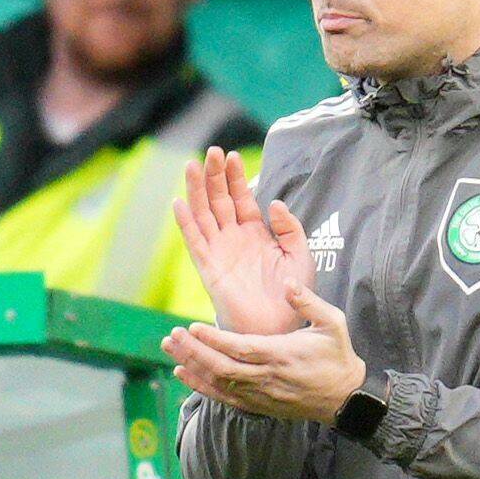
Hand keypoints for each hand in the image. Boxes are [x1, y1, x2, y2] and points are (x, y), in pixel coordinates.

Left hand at [165, 278, 368, 424]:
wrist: (345, 398)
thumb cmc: (338, 356)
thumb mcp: (332, 323)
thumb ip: (308, 301)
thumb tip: (288, 282)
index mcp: (281, 355)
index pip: (240, 348)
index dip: (214, 339)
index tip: (192, 327)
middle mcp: (266, 377)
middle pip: (221, 367)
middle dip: (194, 351)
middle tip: (172, 335)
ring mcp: (260, 394)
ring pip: (218, 382)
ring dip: (192, 365)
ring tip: (169, 347)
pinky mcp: (258, 405)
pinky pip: (223, 397)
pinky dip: (200, 386)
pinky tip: (182, 372)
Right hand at [170, 146, 307, 335]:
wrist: (279, 327)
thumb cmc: (291, 295)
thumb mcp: (299, 255)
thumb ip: (289, 228)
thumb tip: (274, 202)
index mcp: (256, 234)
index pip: (242, 198)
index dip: (237, 178)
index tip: (234, 157)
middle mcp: (234, 239)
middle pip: (220, 200)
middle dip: (216, 176)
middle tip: (214, 151)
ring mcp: (220, 251)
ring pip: (204, 214)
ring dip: (197, 190)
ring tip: (193, 165)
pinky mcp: (209, 268)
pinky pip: (195, 242)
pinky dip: (186, 223)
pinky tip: (180, 202)